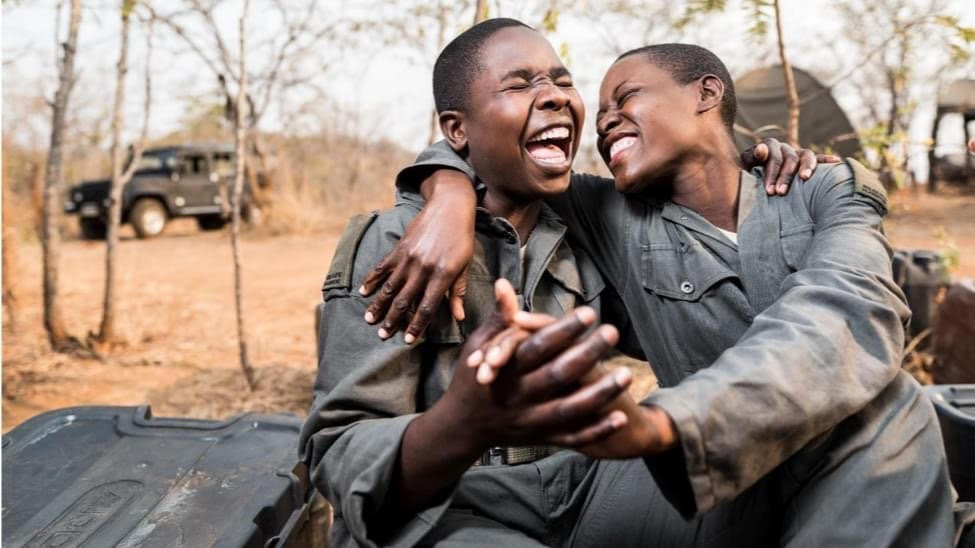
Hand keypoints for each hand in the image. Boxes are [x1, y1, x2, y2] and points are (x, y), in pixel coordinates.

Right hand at [360, 169, 476, 341]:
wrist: (450, 207)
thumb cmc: (462, 238)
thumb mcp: (464, 265)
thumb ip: (457, 292)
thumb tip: (459, 318)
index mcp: (442, 275)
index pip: (427, 307)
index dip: (416, 325)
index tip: (408, 340)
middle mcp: (423, 268)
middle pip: (404, 300)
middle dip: (393, 320)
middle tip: (383, 335)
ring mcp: (408, 258)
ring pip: (390, 287)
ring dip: (379, 305)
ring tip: (369, 320)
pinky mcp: (399, 248)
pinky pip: (382, 267)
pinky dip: (372, 280)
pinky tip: (363, 292)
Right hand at [435, 280, 631, 450]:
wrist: (461, 428)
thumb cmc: (471, 379)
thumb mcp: (477, 346)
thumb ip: (497, 318)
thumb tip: (503, 283)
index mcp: (504, 371)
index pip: (537, 347)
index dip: (562, 330)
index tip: (588, 313)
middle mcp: (518, 397)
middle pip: (557, 375)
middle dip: (586, 354)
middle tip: (613, 332)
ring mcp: (530, 421)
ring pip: (569, 409)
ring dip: (599, 393)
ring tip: (627, 373)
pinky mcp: (541, 439)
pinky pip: (572, 438)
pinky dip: (597, 431)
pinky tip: (622, 417)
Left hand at [740, 138, 840, 195]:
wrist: (750, 172)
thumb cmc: (748, 171)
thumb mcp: (744, 165)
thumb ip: (751, 157)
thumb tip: (761, 149)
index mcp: (769, 147)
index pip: (773, 157)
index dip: (772, 173)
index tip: (769, 191)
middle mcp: (784, 148)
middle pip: (789, 159)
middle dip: (785, 176)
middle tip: (780, 193)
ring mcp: (796, 153)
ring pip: (806, 156)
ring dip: (806, 167)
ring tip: (804, 178)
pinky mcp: (805, 160)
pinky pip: (818, 158)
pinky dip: (827, 159)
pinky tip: (837, 161)